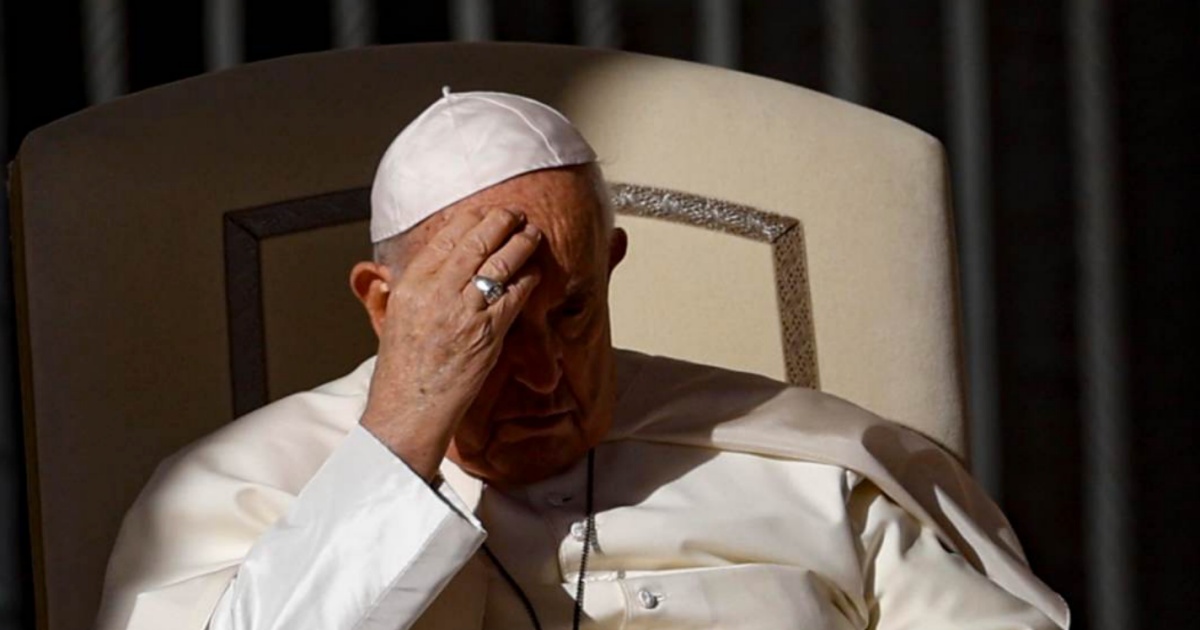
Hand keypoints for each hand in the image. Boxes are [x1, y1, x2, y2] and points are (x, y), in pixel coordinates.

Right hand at [361, 208, 541, 480]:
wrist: (407, 409)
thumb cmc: (402, 370)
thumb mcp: (395, 317)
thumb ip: (408, 287)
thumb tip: (415, 265)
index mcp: (411, 284)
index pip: (445, 237)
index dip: (470, 219)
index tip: (484, 212)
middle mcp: (436, 291)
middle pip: (475, 241)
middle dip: (500, 221)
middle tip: (514, 214)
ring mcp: (463, 311)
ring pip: (499, 262)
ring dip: (521, 243)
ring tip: (532, 234)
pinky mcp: (487, 332)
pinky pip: (514, 295)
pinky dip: (528, 280)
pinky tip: (535, 273)